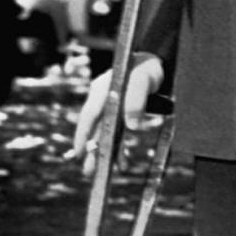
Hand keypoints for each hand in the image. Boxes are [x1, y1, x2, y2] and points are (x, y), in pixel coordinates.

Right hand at [73, 53, 163, 177]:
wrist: (156, 63)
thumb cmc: (147, 68)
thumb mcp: (143, 80)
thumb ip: (136, 101)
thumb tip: (132, 126)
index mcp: (102, 89)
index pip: (90, 114)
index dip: (83, 134)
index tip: (78, 152)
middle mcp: (104, 100)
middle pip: (95, 129)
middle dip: (91, 151)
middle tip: (88, 171)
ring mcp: (112, 108)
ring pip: (106, 134)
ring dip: (106, 153)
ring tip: (103, 172)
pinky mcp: (123, 113)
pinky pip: (119, 133)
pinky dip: (121, 148)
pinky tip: (123, 163)